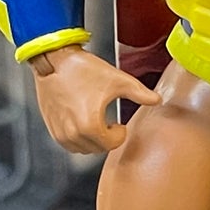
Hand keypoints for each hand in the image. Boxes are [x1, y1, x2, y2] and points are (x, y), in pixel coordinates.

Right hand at [31, 50, 160, 154]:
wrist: (53, 60)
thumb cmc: (82, 69)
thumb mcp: (117, 80)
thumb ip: (140, 93)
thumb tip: (157, 100)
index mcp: (90, 125)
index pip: (112, 144)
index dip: (119, 134)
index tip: (119, 124)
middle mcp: (73, 134)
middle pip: (98, 149)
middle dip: (107, 138)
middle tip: (109, 123)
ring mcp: (60, 133)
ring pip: (83, 149)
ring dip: (93, 140)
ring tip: (96, 122)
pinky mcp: (52, 128)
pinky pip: (69, 144)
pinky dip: (78, 138)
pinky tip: (82, 121)